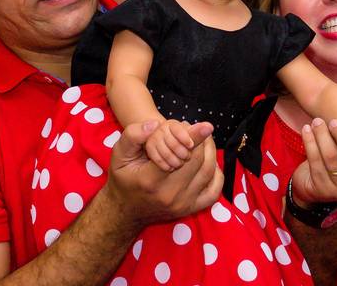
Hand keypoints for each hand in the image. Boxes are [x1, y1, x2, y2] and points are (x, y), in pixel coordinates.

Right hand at [105, 120, 222, 226]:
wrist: (125, 211)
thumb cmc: (123, 179)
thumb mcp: (119, 154)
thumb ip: (132, 136)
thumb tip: (154, 124)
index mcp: (152, 180)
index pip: (180, 156)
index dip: (195, 138)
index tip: (207, 126)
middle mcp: (170, 194)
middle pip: (197, 161)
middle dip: (200, 141)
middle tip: (196, 129)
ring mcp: (183, 204)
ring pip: (208, 173)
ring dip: (210, 152)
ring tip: (204, 140)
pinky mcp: (190, 209)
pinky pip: (213, 191)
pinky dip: (217, 174)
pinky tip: (210, 161)